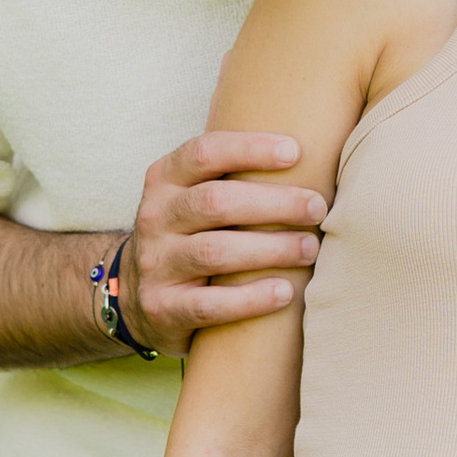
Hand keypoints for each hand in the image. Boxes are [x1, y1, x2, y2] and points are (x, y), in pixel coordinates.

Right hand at [124, 131, 326, 354]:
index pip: (203, 153)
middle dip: (274, 203)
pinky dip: (251, 298)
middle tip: (317, 207)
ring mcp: (155, 265)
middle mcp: (154, 217)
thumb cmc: (192, 234)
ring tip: (310, 249)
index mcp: (164, 180)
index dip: (250, 149)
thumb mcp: (195, 195)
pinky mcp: (162, 309)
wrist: (139, 296)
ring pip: (215, 252)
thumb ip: (234, 174)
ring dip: (271, 249)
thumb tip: (314, 147)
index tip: (296, 152)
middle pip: (215, 202)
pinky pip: (209, 304)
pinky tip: (285, 292)